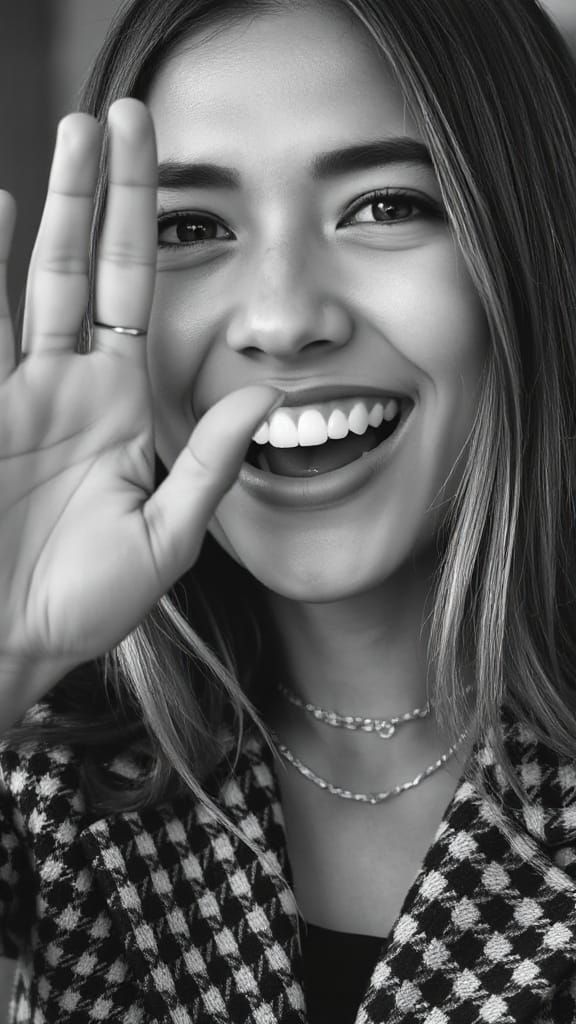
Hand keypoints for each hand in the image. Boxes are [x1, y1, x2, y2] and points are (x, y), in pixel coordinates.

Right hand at [0, 99, 277, 712]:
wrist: (5, 644)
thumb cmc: (82, 606)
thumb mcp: (164, 538)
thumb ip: (209, 465)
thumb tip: (266, 396)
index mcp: (124, 406)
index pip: (141, 296)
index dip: (151, 230)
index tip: (162, 163)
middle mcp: (72, 383)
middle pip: (90, 265)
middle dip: (106, 192)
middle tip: (120, 113)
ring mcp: (19, 391)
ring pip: (35, 279)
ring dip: (50, 209)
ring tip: (68, 135)